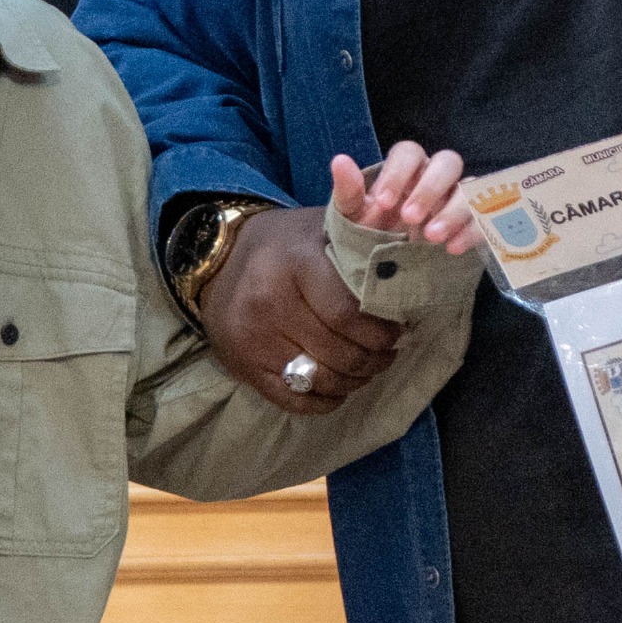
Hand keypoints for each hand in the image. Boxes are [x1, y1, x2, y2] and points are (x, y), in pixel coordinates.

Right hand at [197, 157, 443, 419]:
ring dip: (355, 381)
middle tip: (388, 352)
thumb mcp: (320, 224)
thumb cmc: (284, 243)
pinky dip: (325, 400)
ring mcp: (253, 340)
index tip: (396, 331)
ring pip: (321, 380)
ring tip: (367, 367)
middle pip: (339, 352)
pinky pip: (295, 401)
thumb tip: (405, 223)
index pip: (348, 315)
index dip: (380, 332)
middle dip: (374, 359)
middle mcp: (268, 303)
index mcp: (294, 265)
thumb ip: (361, 221)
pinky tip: (339, 385)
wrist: (215, 260)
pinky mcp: (244, 367)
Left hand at [328, 139, 478, 249]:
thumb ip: (348, 190)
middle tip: (410, 218)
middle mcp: (435, 177)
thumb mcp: (354, 215)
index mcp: (406, 168)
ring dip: (454, 210)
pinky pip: (484, 217)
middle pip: (447, 162)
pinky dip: (473, 230)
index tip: (383, 203)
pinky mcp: (473, 221)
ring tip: (432, 238)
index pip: (409, 153)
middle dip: (430, 188)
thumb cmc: (370, 231)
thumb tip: (340, 160)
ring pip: (469, 188)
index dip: (398, 174)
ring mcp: (457, 198)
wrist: (385, 264)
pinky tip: (453, 249)